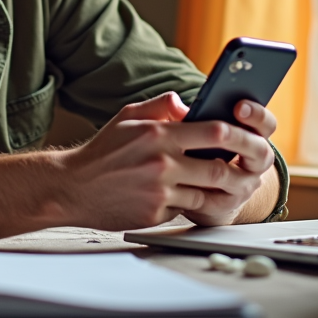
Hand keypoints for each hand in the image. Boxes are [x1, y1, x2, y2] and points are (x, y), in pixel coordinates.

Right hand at [58, 94, 276, 229]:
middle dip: (237, 170)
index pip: (213, 131)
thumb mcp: (127, 117)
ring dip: (218, 191)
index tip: (245, 136)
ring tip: (224, 185)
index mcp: (157, 135)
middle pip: (219, 169)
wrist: (72, 188)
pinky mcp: (155, 215)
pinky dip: (190, 204)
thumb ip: (160, 106)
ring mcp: (159, 192)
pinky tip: (188, 196)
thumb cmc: (101, 152)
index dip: (236, 134)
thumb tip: (188, 103)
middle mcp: (161, 163)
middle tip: (245, 168)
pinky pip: (186, 210)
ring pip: (206, 193)